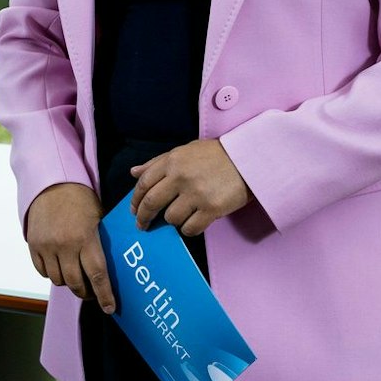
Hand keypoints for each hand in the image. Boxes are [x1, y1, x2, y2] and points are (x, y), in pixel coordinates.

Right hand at [24, 182, 115, 312]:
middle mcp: (65, 245)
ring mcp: (46, 246)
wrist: (51, 182)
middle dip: (86, 293)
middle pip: (75, 283)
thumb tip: (111, 268)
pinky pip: (43, 271)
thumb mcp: (98, 218)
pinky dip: (52, 273)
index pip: (97, 275)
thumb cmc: (80, 199)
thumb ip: (101, 243)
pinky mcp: (33, 245)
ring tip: (76, 277)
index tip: (109, 308)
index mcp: (85, 237)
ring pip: (58, 280)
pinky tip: (60, 267)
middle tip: (93, 293)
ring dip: (68, 282)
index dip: (104, 295)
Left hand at [130, 139, 250, 235]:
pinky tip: (192, 223)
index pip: (144, 183)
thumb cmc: (215, 155)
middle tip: (142, 226)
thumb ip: (157, 163)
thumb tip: (134, 172)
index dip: (135, 199)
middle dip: (143, 217)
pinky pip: (190, 228)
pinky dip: (188, 229)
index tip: (133, 210)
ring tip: (178, 217)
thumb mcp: (184, 151)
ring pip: (171, 218)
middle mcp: (181, 177)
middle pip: (152, 203)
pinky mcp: (212, 209)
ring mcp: (196, 194)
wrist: (248, 159)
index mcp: (172, 161)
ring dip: (171, 221)